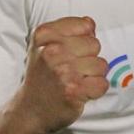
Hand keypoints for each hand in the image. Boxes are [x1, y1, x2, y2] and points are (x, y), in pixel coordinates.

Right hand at [14, 17, 107, 133]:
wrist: (30, 109)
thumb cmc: (42, 76)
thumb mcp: (45, 45)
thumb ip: (68, 30)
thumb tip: (90, 23)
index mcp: (44, 36)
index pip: (85, 25)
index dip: (83, 39)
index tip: (70, 51)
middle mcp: (51, 52)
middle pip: (95, 44)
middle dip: (88, 57)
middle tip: (71, 69)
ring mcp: (62, 72)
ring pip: (101, 64)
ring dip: (92, 75)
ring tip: (75, 81)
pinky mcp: (73, 91)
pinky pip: (102, 83)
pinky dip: (95, 90)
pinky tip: (80, 91)